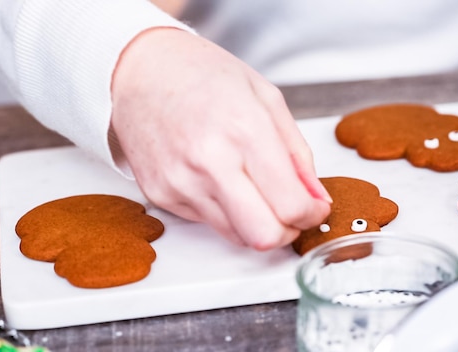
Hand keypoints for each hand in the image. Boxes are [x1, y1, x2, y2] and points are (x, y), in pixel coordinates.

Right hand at [111, 28, 331, 249]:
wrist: (141, 71)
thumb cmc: (201, 75)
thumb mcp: (266, 98)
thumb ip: (297, 153)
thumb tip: (315, 196)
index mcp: (244, 129)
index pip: (291, 204)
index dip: (312, 214)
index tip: (314, 207)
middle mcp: (210, 162)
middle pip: (264, 236)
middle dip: (288, 231)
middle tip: (291, 212)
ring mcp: (180, 183)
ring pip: (237, 238)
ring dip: (257, 223)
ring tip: (254, 191)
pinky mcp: (160, 196)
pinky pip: (208, 223)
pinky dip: (225, 212)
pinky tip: (220, 181)